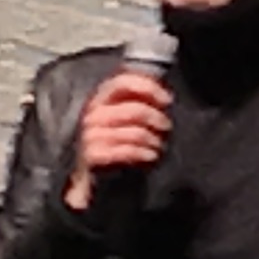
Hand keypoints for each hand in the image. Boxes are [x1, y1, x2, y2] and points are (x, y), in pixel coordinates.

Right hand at [63, 71, 169, 212]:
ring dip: (154, 140)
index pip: (123, 82)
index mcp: (100, 98)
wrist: (91, 177)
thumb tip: (163, 96)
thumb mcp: (122, 118)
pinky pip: (128, 150)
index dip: (148, 88)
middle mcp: (93, 113)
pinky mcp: (94, 154)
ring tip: (159, 146)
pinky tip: (151, 156)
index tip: (167, 100)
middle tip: (166, 127)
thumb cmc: (113, 143)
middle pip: (135, 110)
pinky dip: (145, 153)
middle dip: (157, 118)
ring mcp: (91, 134)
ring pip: (135, 132)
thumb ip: (136, 101)